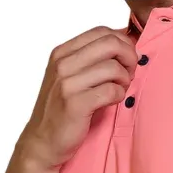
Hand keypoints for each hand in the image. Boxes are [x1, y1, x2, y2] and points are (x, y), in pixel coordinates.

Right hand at [17, 26, 138, 168]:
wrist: (42, 141)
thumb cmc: (61, 108)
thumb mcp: (69, 76)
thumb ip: (90, 58)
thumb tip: (125, 40)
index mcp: (62, 53)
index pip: (102, 31)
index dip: (123, 42)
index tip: (127, 58)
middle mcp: (63, 64)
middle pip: (111, 44)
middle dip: (129, 57)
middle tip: (130, 73)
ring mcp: (67, 83)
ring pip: (114, 68)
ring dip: (125, 79)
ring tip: (120, 89)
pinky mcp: (76, 104)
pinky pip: (111, 90)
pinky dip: (119, 95)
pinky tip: (113, 101)